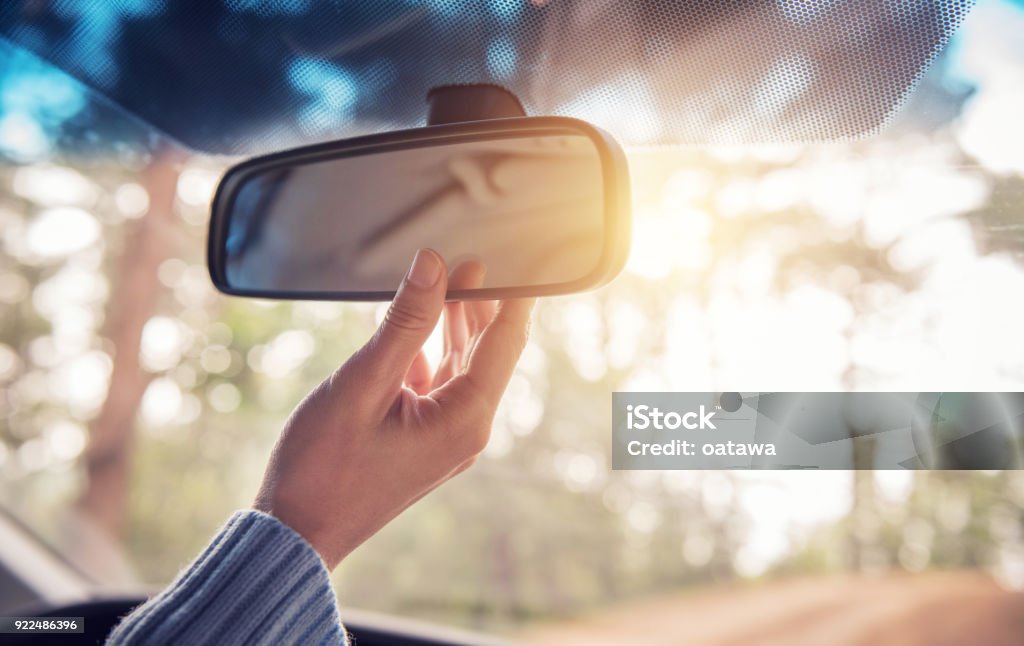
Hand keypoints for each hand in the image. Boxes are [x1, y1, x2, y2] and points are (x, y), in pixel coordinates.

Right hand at [254, 249, 534, 568]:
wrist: (296, 533)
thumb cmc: (323, 466)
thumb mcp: (364, 383)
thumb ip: (404, 323)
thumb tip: (433, 265)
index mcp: (464, 420)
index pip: (505, 343)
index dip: (514, 296)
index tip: (523, 258)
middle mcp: (466, 431)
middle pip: (487, 354)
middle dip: (481, 306)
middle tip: (474, 260)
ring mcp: (446, 438)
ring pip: (462, 369)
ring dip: (454, 326)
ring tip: (450, 279)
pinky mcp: (424, 440)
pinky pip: (438, 386)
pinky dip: (428, 353)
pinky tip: (413, 325)